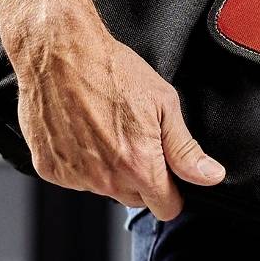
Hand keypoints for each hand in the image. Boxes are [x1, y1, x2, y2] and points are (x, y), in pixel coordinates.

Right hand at [7, 17, 224, 220]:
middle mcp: (105, 178)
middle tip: (133, 136)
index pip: (166, 208)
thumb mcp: (162, 102)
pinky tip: (81, 129)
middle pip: (135, 198)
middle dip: (140, 175)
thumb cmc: (109, 70)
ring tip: (104, 126)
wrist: (59, 52)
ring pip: (104, 187)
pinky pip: (75, 177)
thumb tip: (210, 175)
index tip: (167, 171)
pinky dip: (80, 160)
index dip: (172, 190)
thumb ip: (185, 148)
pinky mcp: (50, 168)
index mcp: (138, 166)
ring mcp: (75, 176)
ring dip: (109, 167)